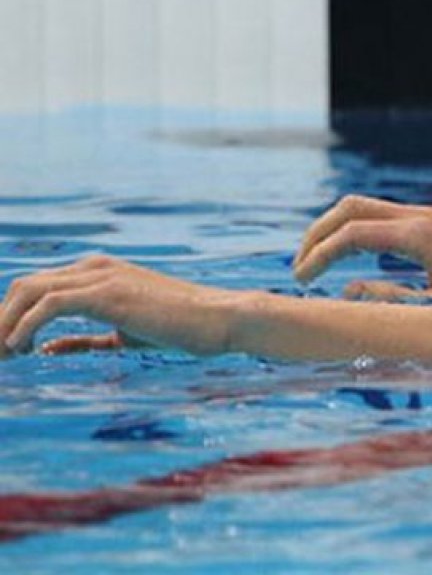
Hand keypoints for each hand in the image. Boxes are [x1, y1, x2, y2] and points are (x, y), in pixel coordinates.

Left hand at [1, 256, 240, 356]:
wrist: (219, 318)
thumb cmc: (181, 328)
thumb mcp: (124, 335)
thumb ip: (85, 339)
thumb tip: (46, 348)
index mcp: (99, 272)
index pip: (38, 287)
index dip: (13, 317)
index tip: (6, 350)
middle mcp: (94, 267)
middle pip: (24, 286)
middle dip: (2, 319)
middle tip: (0, 355)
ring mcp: (100, 277)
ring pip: (29, 291)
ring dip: (6, 323)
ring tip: (3, 355)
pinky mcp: (106, 293)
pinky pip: (49, 304)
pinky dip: (26, 325)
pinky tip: (22, 348)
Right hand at [293, 196, 431, 298]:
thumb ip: (390, 302)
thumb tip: (345, 296)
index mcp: (419, 236)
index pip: (352, 234)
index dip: (319, 256)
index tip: (301, 282)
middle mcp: (420, 217)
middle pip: (349, 208)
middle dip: (317, 234)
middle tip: (299, 269)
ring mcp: (426, 215)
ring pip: (363, 207)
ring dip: (334, 230)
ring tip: (316, 264)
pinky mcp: (431, 222)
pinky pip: (381, 215)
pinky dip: (355, 230)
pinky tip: (349, 258)